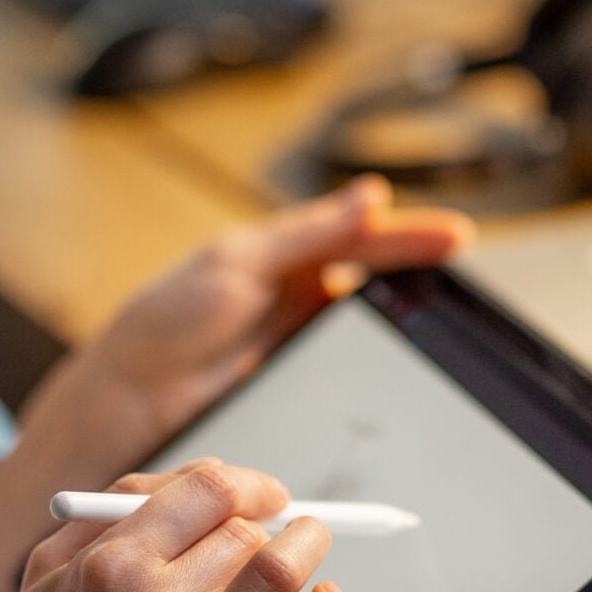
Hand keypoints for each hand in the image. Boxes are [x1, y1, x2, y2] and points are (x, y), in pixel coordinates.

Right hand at [0, 461, 352, 591]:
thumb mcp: (46, 579)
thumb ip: (110, 512)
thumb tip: (203, 477)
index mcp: (105, 569)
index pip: (206, 490)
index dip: (248, 482)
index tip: (262, 495)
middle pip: (242, 531)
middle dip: (264, 524)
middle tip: (268, 534)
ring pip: (277, 575)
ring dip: (307, 549)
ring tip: (308, 547)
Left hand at [76, 176, 471, 455]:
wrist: (130, 396)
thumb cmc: (168, 317)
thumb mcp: (241, 261)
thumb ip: (310, 233)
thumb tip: (371, 195)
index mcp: (286, 250)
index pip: (363, 235)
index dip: (410, 235)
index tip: (458, 236)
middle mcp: (299, 290)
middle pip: (375, 274)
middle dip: (419, 270)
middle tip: (461, 272)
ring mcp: (301, 337)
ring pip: (369, 321)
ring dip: (404, 318)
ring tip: (447, 317)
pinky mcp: (299, 380)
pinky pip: (352, 367)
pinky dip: (381, 363)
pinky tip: (407, 367)